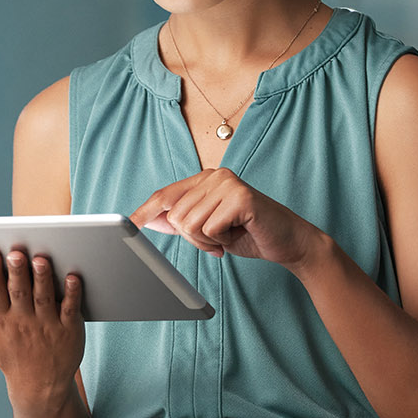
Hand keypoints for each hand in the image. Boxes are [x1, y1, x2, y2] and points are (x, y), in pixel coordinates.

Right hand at [0, 249, 84, 407]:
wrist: (40, 386)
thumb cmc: (9, 353)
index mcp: (1, 319)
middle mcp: (24, 321)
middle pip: (19, 291)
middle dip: (17, 272)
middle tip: (15, 253)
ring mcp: (48, 325)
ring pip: (44, 297)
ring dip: (42, 278)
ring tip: (40, 260)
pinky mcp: (69, 328)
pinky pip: (70, 308)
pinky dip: (72, 294)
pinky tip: (73, 278)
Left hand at [130, 168, 323, 271]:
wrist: (289, 242)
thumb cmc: (248, 234)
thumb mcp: (208, 228)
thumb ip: (181, 220)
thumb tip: (146, 220)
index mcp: (204, 179)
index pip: (165, 195)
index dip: (145, 212)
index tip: (128, 227)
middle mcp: (214, 176)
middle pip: (175, 216)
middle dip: (193, 238)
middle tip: (217, 239)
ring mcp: (228, 184)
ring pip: (190, 224)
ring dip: (207, 241)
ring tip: (228, 236)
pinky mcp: (241, 197)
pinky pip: (209, 229)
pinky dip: (220, 240)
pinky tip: (238, 234)